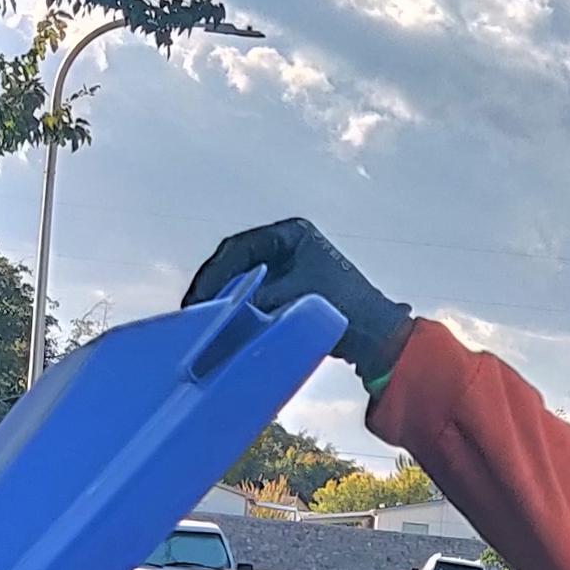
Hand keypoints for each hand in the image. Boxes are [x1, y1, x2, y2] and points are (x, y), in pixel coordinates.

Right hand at [181, 217, 412, 386]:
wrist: (377, 336)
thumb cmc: (346, 308)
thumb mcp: (295, 299)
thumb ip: (258, 301)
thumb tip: (222, 315)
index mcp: (291, 234)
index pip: (239, 248)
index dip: (214, 273)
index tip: (198, 298)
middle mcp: (288, 245)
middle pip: (237, 262)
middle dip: (214, 286)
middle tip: (192, 310)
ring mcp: (289, 266)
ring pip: (244, 280)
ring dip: (224, 299)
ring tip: (202, 320)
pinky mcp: (290, 289)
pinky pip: (255, 295)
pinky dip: (239, 308)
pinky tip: (224, 324)